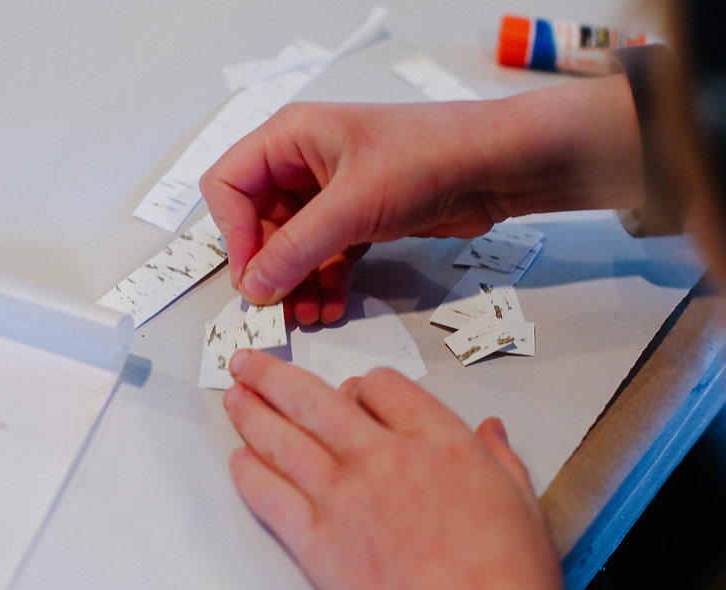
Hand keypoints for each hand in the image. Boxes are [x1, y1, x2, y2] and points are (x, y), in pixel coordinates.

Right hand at [200, 100, 496, 323]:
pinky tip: (332, 307)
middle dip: (268, 268)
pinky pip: (323, 256)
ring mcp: (330, 193)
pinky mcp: (357, 219)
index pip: (229, 186)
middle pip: (257, 223)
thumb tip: (254, 287)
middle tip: (278, 308)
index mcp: (289, 138)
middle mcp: (302, 162)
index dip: (234, 234)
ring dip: (296, 283)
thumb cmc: (428, 157)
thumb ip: (297, 248)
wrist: (495, 167)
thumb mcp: (353, 204)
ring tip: (308, 315)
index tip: (253, 275)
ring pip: (292, 246)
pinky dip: (324, 282)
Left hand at [222, 350, 578, 589]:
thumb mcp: (523, 504)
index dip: (361, 384)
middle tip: (249, 363)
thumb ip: (499, 459)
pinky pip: (269, 496)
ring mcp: (344, 497)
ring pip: (283, 439)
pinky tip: (239, 462)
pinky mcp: (317, 542)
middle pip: (314, 399)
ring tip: (233, 396)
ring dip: (251, 412)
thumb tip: (491, 431)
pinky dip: (249, 474)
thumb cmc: (508, 584)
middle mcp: (383, 457)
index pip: (381, 386)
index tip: (351, 390)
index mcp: (437, 441)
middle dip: (274, 376)